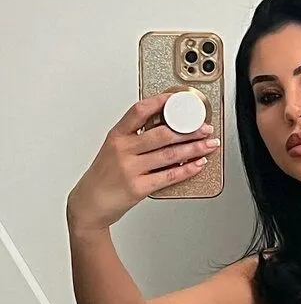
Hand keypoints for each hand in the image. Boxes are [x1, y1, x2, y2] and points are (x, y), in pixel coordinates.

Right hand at [67, 93, 218, 231]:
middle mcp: (123, 150)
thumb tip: (167, 126)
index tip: (177, 100)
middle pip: (162, 134)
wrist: (89, 204)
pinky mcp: (138, 188)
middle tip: (205, 128)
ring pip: (169, 154)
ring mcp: (130, 169)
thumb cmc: (103, 176)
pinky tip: (198, 164)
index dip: (160, 102)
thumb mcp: (113, 149)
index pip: (139, 111)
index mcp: (117, 136)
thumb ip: (135, 137)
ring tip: (208, 144)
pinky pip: (168, 176)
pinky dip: (187, 169)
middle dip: (189, 130)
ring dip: (194, 148)